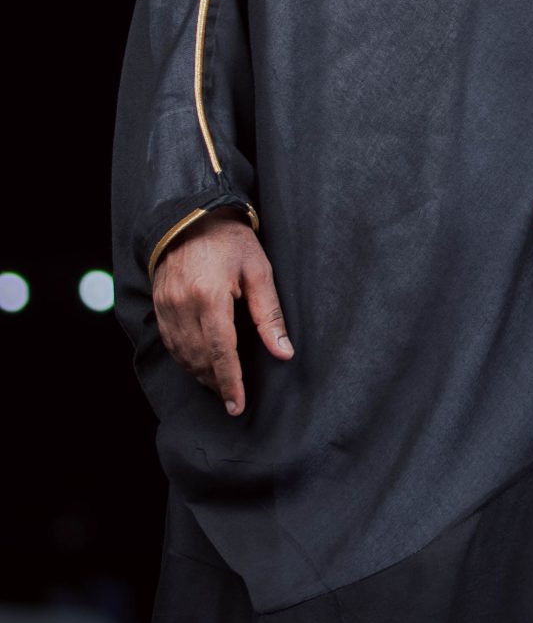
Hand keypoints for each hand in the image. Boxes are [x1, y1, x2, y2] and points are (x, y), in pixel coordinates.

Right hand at [151, 210, 292, 417]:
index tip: (238, 405)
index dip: (230, 382)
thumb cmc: (230, 241)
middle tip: (234, 400)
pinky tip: (199, 365)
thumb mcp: (258, 272)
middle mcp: (182, 306)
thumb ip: (269, 315)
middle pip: (200, 358)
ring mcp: (166, 306)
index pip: (221, 352)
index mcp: (209, 297)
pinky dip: (185, 358)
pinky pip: (170, 342)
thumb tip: (283, 352)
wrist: (190, 216)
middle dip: (217, 383)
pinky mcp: (158, 304)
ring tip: (220, 387)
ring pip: (182, 354)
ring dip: (200, 374)